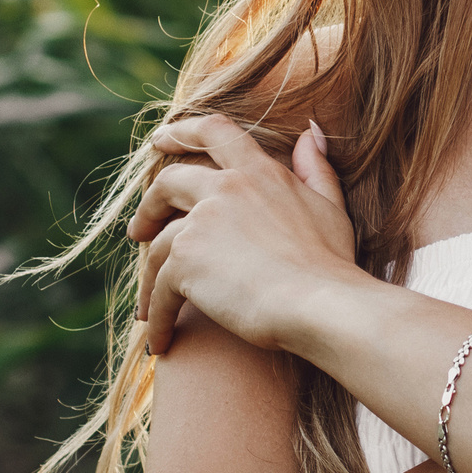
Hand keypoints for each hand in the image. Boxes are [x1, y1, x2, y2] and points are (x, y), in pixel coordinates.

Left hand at [132, 115, 359, 355]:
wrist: (321, 305)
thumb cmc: (332, 266)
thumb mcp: (330, 208)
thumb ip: (316, 169)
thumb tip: (310, 132)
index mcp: (259, 172)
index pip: (214, 132)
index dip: (182, 132)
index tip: (160, 139)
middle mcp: (226, 188)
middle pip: (169, 181)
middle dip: (149, 205)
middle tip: (139, 230)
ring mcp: (202, 222)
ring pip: (158, 243)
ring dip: (147, 275)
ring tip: (146, 302)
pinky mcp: (185, 261)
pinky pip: (159, 289)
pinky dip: (157, 315)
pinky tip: (162, 340)